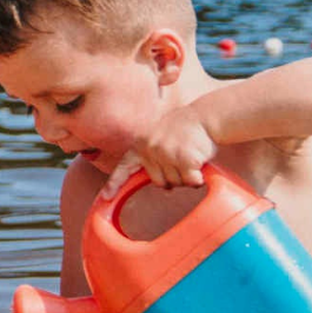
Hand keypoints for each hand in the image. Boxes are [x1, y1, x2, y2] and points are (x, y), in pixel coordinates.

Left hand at [102, 106, 216, 195]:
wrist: (206, 116)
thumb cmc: (185, 129)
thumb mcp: (159, 137)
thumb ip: (153, 156)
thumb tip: (162, 187)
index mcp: (141, 143)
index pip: (125, 165)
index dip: (114, 182)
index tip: (105, 197)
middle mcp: (151, 148)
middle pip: (158, 182)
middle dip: (171, 178)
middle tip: (182, 162)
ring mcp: (167, 153)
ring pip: (175, 183)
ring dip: (186, 177)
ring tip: (191, 158)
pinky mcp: (185, 159)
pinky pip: (191, 181)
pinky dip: (198, 178)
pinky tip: (200, 163)